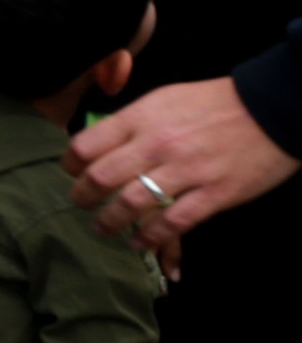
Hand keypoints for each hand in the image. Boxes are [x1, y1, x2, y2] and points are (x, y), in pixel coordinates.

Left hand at [65, 77, 300, 252]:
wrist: (271, 109)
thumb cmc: (214, 103)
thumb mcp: (164, 99)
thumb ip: (132, 122)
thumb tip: (100, 142)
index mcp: (142, 118)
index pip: (86, 146)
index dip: (70, 164)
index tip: (71, 173)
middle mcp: (158, 144)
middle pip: (101, 178)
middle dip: (83, 197)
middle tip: (80, 204)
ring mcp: (187, 170)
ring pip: (132, 204)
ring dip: (110, 221)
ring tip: (103, 228)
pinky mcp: (215, 194)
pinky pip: (173, 222)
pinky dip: (151, 237)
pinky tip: (139, 242)